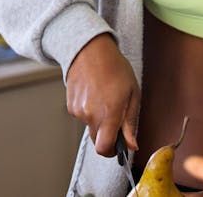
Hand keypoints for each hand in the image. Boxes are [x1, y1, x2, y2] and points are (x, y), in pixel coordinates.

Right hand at [65, 33, 139, 157]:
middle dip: (107, 134)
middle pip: (97, 139)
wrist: (90, 50)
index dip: (112, 152)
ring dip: (98, 120)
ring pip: (90, 126)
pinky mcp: (70, 106)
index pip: (104, 148)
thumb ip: (130, 123)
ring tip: (104, 98)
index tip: (119, 147)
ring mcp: (78, 111)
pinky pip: (82, 116)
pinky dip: (89, 111)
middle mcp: (90, 115)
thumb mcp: (132, 94)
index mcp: (109, 113)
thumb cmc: (114, 68)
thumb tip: (131, 145)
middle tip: (116, 116)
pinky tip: (94, 94)